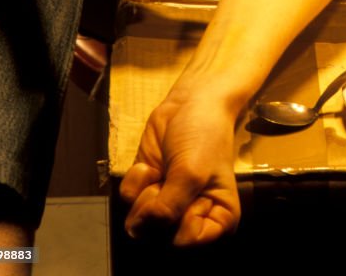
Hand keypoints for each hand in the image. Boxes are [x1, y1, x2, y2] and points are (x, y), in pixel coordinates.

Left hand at [119, 87, 240, 245]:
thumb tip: (141, 229)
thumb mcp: (192, 172)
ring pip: (139, 223)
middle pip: (158, 238)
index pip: (185, 245)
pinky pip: (128, 201)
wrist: (192, 101)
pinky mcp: (148, 189)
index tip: (187, 197)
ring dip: (144, 195)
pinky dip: (136, 181)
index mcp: (217, 221)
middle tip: (168, 181)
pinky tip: (150, 165)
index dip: (177, 224)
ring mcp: (167, 205)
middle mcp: (192, 219)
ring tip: (161, 173)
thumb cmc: (204, 134)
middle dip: (156, 208)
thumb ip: (168, 208)